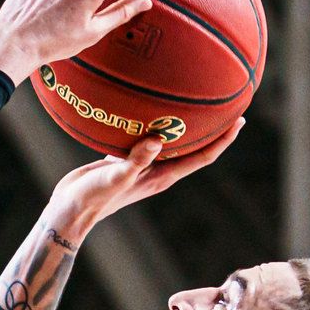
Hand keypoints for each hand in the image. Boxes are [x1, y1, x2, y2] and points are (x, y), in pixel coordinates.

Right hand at [49, 116, 244, 226]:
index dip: (223, 140)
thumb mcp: (115, 177)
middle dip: (211, 128)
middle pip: (193, 147)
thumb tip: (157, 139)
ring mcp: (142, 164)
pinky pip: (145, 137)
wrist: (69, 209)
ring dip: (183, 124)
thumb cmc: (93, 198)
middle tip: (227, 102)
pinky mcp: (124, 158)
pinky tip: (150, 106)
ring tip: (193, 100)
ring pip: (170, 141)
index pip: (202, 157)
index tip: (240, 120)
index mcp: (162, 175)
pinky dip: (152, 122)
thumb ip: (135, 160)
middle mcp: (157, 169)